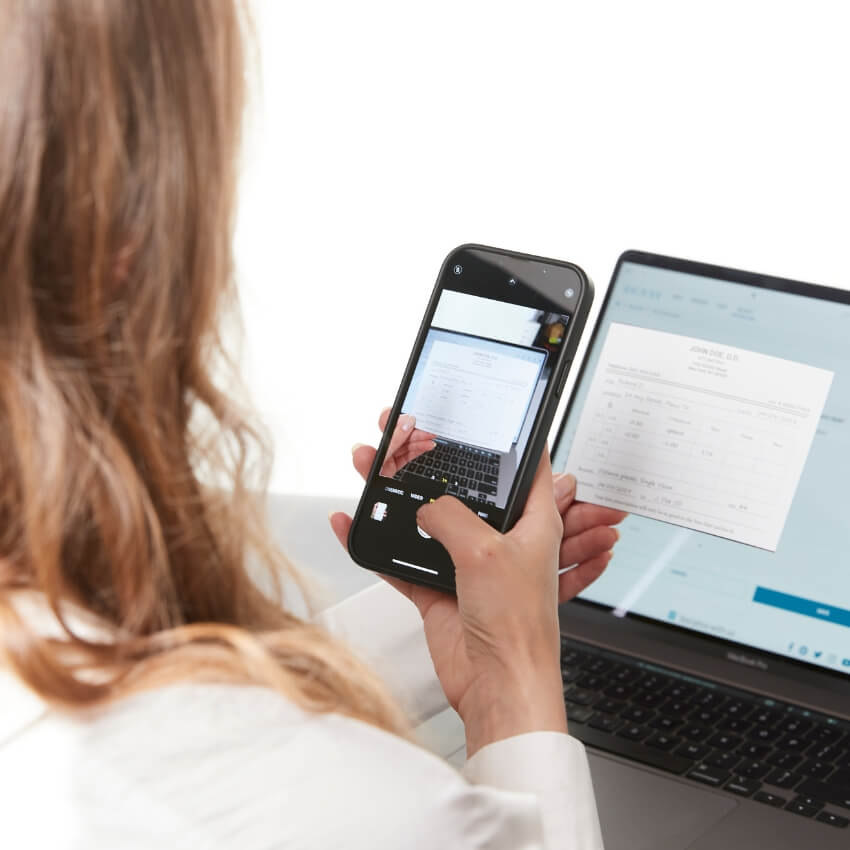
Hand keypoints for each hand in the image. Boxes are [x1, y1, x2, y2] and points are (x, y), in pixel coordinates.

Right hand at [330, 411, 625, 754]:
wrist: (497, 688)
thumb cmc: (518, 627)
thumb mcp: (485, 553)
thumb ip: (450, 517)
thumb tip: (424, 504)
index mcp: (529, 522)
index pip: (522, 467)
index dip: (500, 437)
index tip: (477, 412)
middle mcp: (498, 539)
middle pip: (459, 486)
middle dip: (428, 458)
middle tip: (400, 431)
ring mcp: (465, 562)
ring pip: (424, 516)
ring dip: (393, 493)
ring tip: (366, 465)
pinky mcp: (439, 588)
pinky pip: (401, 556)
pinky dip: (375, 540)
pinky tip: (351, 523)